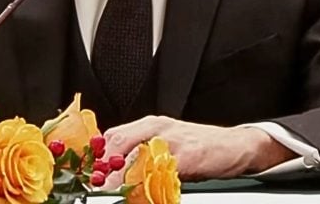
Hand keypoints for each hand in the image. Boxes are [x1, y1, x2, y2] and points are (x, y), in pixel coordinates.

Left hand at [102, 116, 295, 181]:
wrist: (236, 146)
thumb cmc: (201, 147)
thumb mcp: (167, 147)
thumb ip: (142, 156)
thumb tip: (112, 176)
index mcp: (149, 125)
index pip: (112, 136)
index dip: (94, 157)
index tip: (83, 176)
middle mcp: (157, 128)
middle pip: (118, 143)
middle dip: (103, 169)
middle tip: (95, 188)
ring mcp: (172, 139)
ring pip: (136, 158)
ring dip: (121, 179)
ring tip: (112, 193)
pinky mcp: (188, 154)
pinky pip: (161, 170)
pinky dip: (148, 184)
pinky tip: (142, 193)